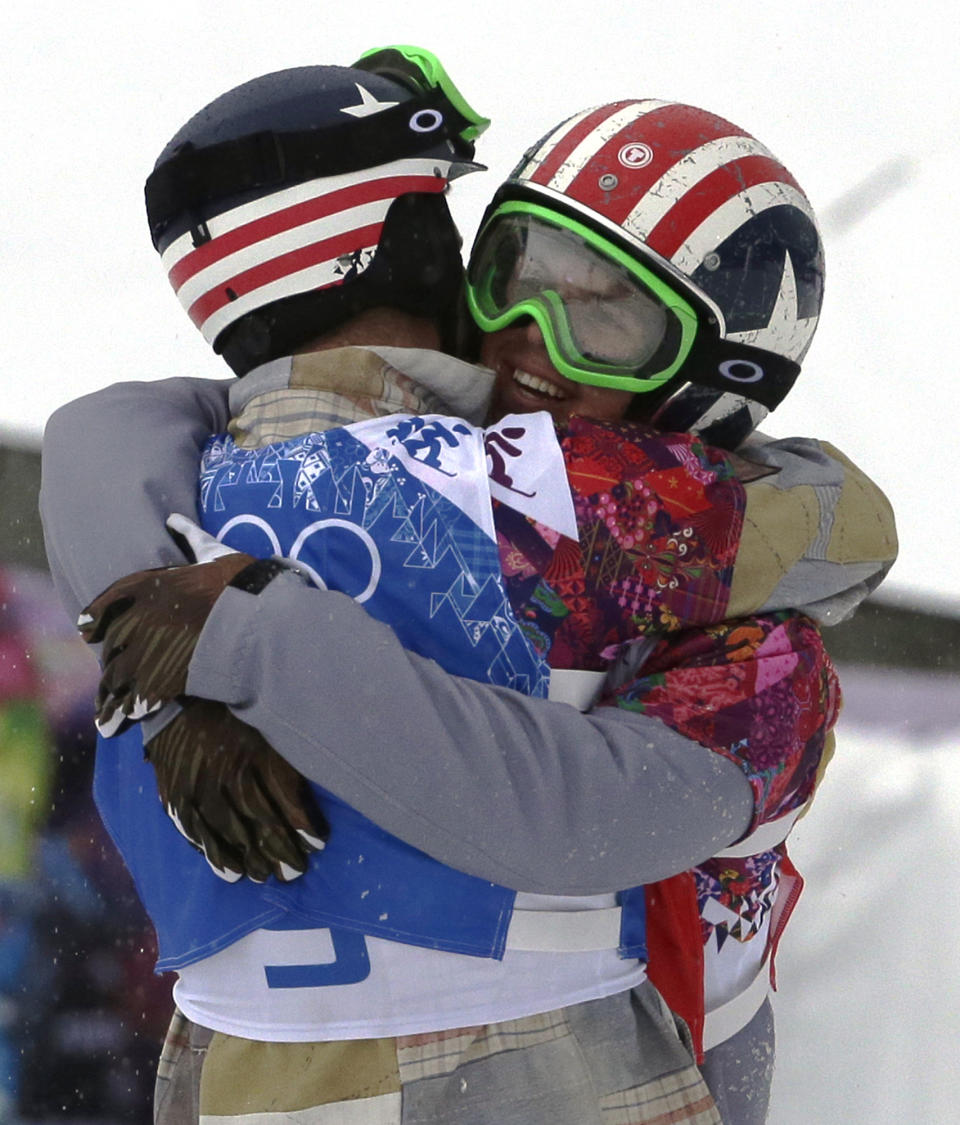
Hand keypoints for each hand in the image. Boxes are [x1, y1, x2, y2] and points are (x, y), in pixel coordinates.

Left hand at [78, 552, 255, 735]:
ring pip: (119, 677)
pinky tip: (133, 718)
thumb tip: (174, 518)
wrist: (258, 619)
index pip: (110, 600)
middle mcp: (141, 618)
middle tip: (103, 680)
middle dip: (108, 664)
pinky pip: (138, 698)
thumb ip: (192, 537)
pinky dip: (134, 709)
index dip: (96, 616)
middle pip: (112, 646)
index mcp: (150, 586)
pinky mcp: (163, 678)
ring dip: (112, 697)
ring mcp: (149, 649)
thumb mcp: (216, 552)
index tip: (86, 629)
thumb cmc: (242, 584)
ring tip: (108, 717)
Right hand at [149, 698, 327, 882]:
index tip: (319, 844)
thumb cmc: (231, 709)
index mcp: (253, 755)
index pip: (285, 799)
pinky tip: (226, 868)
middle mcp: (226, 776)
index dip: (303, 825)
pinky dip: (210, 852)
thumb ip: (282, 757)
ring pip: (226, 833)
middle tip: (294, 873)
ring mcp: (197, 788)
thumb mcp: (264, 724)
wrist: (178, 694)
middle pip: (258, 823)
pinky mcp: (174, 793)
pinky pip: (193, 831)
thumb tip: (305, 795)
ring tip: (260, 876)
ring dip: (246, 859)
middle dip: (278, 851)